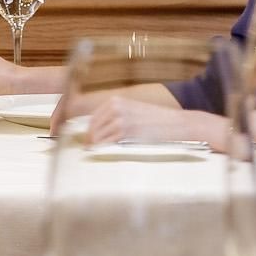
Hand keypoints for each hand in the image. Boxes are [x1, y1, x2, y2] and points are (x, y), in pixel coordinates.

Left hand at [65, 91, 231, 150]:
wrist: (179, 124)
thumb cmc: (157, 122)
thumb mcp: (134, 113)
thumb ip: (116, 119)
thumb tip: (96, 133)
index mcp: (115, 101)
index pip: (92, 117)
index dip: (83, 129)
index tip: (76, 138)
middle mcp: (116, 106)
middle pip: (91, 126)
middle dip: (86, 139)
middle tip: (84, 150)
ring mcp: (121, 117)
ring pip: (97, 135)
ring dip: (93, 146)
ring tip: (91, 154)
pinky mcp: (127, 130)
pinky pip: (107, 141)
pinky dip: (101, 148)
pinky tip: (99, 153)